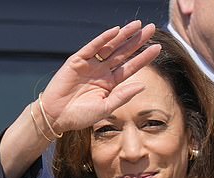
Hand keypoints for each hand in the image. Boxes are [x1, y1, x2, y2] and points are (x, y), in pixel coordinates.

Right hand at [39, 21, 160, 133]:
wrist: (56, 116)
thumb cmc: (79, 116)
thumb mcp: (105, 108)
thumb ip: (123, 96)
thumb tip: (142, 85)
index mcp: (110, 84)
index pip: (130, 67)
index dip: (144, 57)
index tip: (157, 48)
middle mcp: (101, 71)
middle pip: (123, 53)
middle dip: (137, 41)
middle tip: (151, 29)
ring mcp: (90, 65)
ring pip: (110, 47)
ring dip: (123, 36)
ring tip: (137, 25)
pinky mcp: (77, 61)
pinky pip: (92, 47)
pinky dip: (103, 39)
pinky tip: (115, 31)